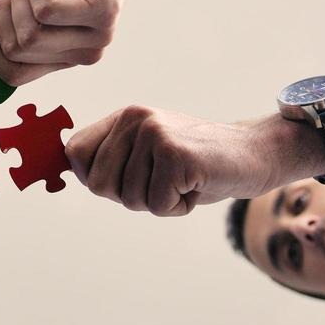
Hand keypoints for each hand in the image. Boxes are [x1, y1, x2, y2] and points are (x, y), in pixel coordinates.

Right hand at [0, 0, 149, 85]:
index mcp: (66, 59)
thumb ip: (16, 25)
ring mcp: (98, 37)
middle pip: (15, 51)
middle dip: (3, 13)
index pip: (12, 76)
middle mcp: (85, 55)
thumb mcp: (36, 2)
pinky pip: (47, 11)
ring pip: (29, 35)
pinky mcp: (103, 12)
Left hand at [67, 107, 301, 216]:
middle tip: (164, 182)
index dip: (93, 178)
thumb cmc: (196, 164)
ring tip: (184, 181)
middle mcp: (135, 119)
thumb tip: (70, 172)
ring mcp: (155, 134)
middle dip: (131, 196)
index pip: (75, 153)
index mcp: (124, 118)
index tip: (124, 182)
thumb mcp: (148, 155)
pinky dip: (178, 207)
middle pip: (99, 184)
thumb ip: (112, 160)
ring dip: (160, 202)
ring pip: (130, 199)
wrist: (254, 154)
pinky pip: (157, 205)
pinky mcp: (175, 155)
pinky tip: (197, 185)